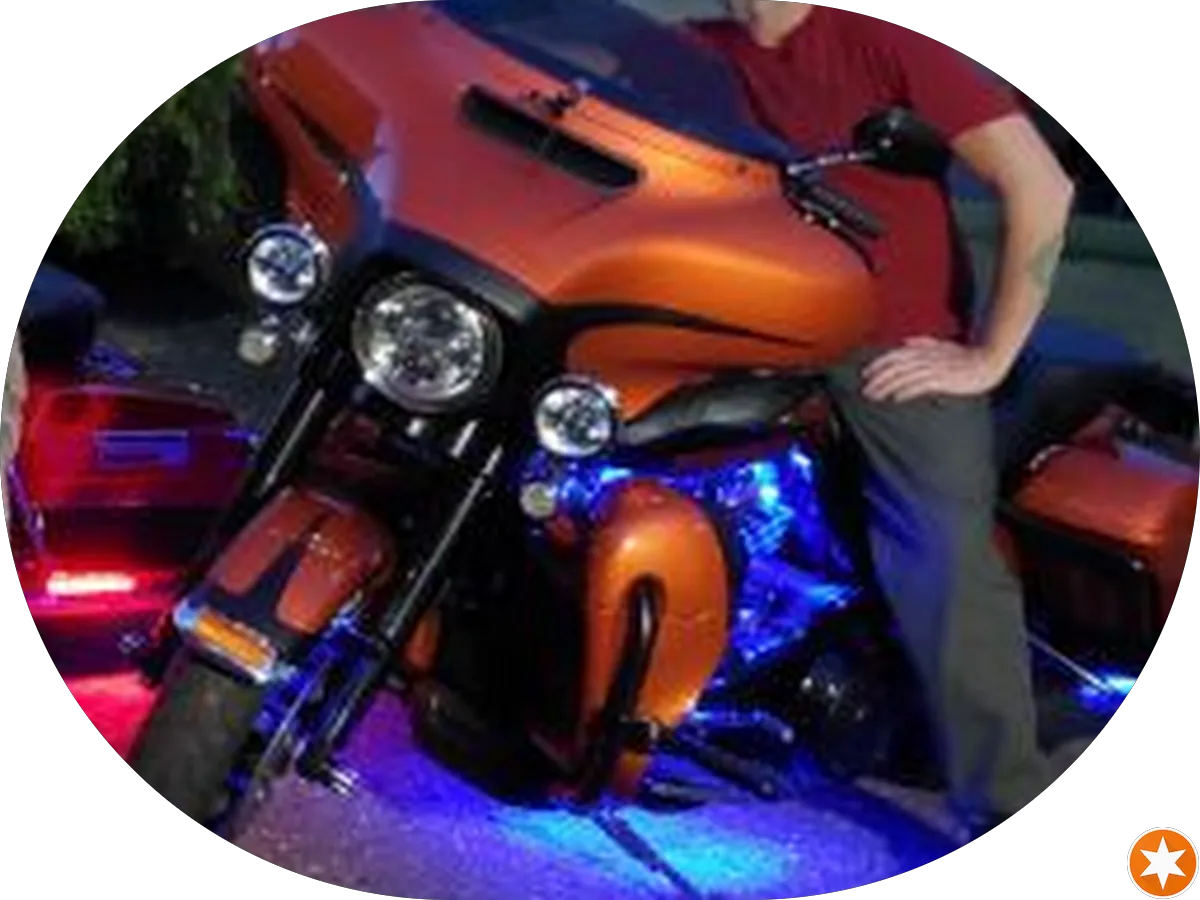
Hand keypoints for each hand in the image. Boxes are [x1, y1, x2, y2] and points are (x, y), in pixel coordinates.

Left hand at [861, 337, 1006, 402]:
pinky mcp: (944, 379)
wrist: (988, 361)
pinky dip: (907, 391)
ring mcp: (934, 368)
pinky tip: (896, 399)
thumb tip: (904, 342)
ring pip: (904, 377)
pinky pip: (921, 385)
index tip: (864, 375)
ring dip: (887, 387)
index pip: (894, 355)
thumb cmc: (965, 355)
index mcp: (923, 349)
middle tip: (864, 391)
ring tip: (874, 397)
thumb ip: (922, 342)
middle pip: (895, 367)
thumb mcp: (942, 346)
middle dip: (877, 379)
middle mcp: (925, 357)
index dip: (878, 364)